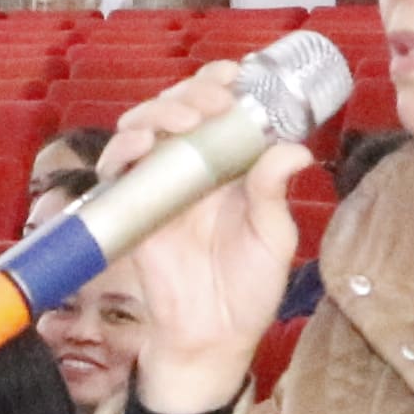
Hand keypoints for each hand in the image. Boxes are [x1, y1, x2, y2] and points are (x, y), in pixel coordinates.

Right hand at [103, 70, 304, 413]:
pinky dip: (126, 147)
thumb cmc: (249, 290)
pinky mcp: (134, 209)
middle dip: (195, 91)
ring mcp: (160, 186)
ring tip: (186, 121)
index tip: (237, 74)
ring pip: (145, 126)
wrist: (214, 339)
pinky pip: (118, 168)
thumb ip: (275, 192)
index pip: (220, 108)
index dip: (223, 83)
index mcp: (230, 166)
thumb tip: (294, 149)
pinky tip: (146, 144)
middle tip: (216, 101)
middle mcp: (192, 168)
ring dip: (160, 110)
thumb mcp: (274, 239)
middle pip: (179, 106)